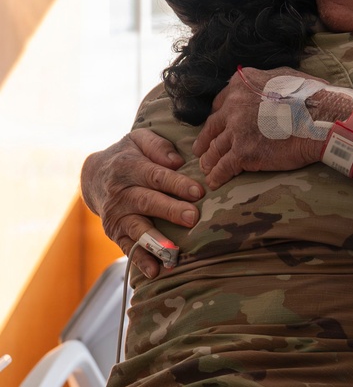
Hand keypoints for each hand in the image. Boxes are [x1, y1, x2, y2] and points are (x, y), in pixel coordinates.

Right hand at [81, 129, 201, 277]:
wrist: (94, 175)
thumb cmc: (128, 155)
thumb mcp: (139, 140)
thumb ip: (158, 146)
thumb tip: (176, 161)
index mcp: (128, 167)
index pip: (156, 176)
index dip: (177, 184)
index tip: (199, 191)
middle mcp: (119, 193)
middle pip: (147, 202)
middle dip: (170, 210)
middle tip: (193, 217)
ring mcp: (116, 215)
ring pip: (137, 228)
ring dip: (155, 240)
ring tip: (173, 252)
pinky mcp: (114, 232)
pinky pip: (127, 247)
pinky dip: (140, 260)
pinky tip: (156, 271)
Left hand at [193, 67, 352, 188]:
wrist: (322, 118)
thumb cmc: (313, 97)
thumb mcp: (286, 76)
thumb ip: (267, 80)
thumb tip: (267, 84)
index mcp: (242, 84)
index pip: (221, 103)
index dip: (219, 117)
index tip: (219, 126)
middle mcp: (234, 105)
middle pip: (212, 126)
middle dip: (205, 140)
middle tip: (201, 149)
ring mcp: (236, 130)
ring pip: (214, 148)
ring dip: (208, 160)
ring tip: (206, 168)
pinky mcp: (243, 153)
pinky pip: (223, 167)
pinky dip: (217, 176)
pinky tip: (215, 181)